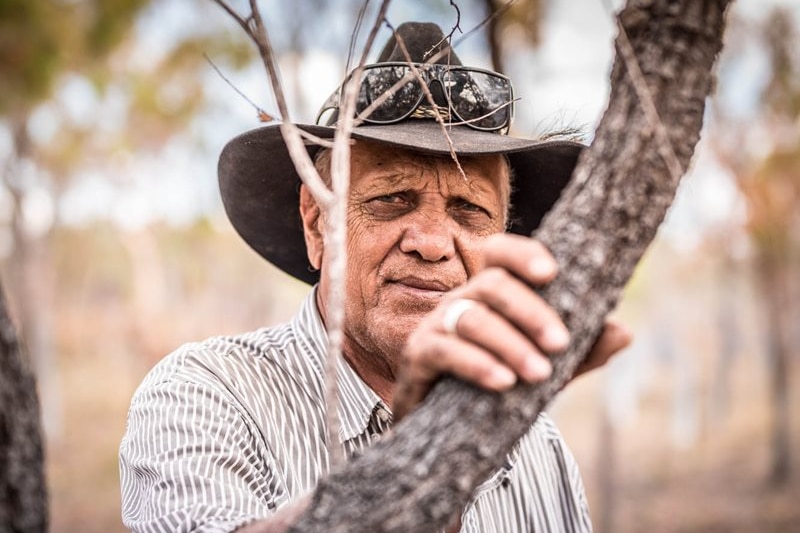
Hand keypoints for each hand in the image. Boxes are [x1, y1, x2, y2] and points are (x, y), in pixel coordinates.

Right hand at [392, 234, 630, 421]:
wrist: (450, 427)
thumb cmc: (502, 384)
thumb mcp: (549, 368)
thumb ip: (582, 352)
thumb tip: (622, 332)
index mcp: (490, 292)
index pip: (499, 253)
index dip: (523, 254)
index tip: (551, 273)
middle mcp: (462, 300)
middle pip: (491, 285)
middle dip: (530, 312)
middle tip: (561, 343)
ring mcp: (437, 325)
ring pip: (471, 318)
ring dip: (510, 344)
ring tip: (540, 373)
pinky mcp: (419, 356)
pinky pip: (446, 351)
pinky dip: (477, 364)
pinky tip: (503, 383)